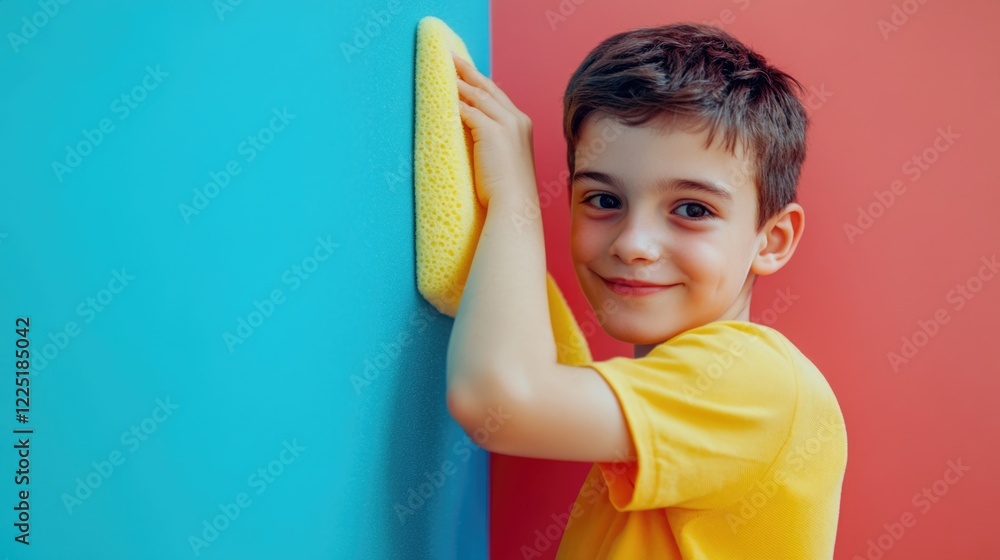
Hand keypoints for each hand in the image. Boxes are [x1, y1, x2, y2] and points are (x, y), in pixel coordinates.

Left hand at [452, 52, 537, 208]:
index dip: (481, 84)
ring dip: (458, 80)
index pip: (498, 98)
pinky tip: (441, 96)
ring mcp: (507, 124)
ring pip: (478, 95)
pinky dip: (454, 101)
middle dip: (469, 71)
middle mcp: (518, 120)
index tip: (466, 73)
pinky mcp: (493, 131)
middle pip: (489, 88)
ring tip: (442, 69)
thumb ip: (493, 145)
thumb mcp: (503, 162)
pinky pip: (468, 109)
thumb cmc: (507, 193)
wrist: (514, 207)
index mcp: (522, 126)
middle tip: (451, 57)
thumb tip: (472, 138)